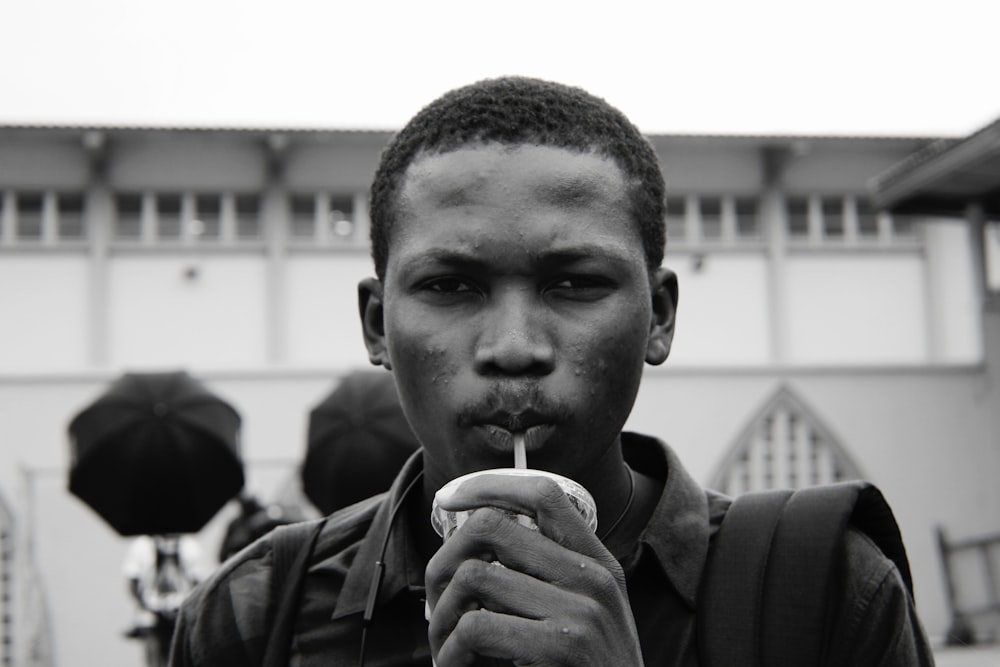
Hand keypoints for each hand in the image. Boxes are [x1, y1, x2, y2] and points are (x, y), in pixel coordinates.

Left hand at [425, 473, 643, 665]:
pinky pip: (476, 626)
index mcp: (599, 563)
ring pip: (475, 575)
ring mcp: (581, 610)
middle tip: (436, 598)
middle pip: (494, 526)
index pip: (544, 494)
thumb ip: (549, 578)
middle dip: (446, 558)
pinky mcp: (561, 646)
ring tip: (445, 644)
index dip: (489, 484)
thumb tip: (476, 549)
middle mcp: (593, 577)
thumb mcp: (586, 616)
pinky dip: (450, 651)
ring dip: (443, 614)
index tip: (449, 497)